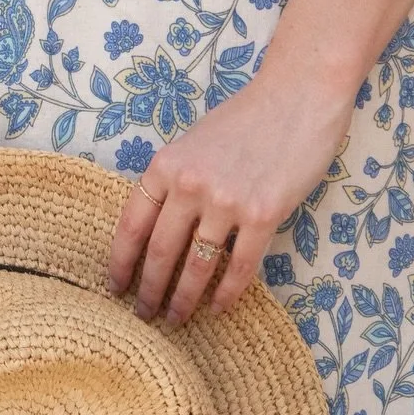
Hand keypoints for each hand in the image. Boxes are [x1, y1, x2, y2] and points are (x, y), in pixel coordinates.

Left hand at [106, 59, 353, 324]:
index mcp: (166, 165)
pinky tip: (218, 308)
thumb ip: (175, 180)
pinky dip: (226, 294)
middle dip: (148, 291)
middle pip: (160, 253)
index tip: (115, 288)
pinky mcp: (263, 214)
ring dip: (184, 300)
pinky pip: (239, 267)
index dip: (121, 263)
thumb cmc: (247, 118)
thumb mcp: (194, 143)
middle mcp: (190, 184)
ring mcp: (226, 201)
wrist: (298, 96)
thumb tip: (158, 226)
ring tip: (176, 319)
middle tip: (144, 315)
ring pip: (196, 266)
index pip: (132, 226)